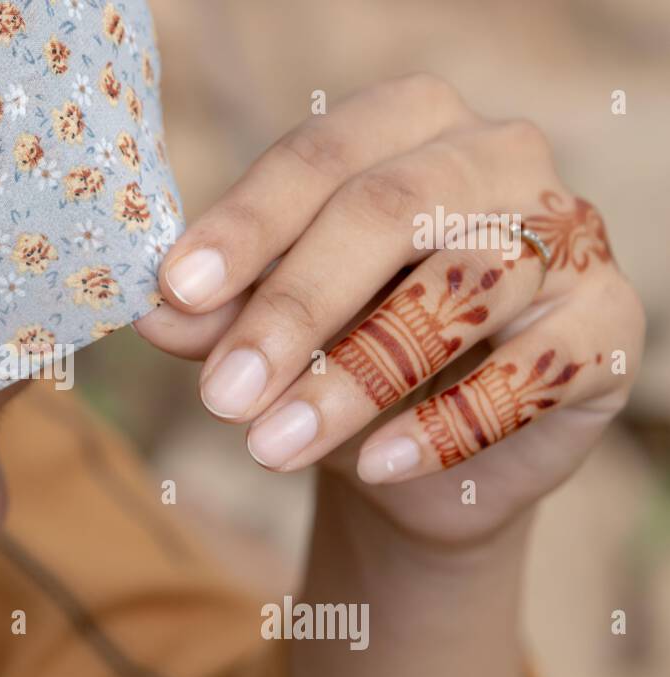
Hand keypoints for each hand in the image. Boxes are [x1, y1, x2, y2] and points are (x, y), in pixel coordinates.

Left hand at [136, 74, 645, 543]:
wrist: (425, 446)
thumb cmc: (338, 353)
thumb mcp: (270, 329)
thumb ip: (220, 312)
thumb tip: (152, 309)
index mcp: (405, 125)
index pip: (319, 157)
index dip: (244, 226)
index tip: (175, 294)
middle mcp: (495, 156)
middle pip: (388, 211)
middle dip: (292, 309)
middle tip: (222, 398)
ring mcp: (567, 232)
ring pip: (459, 289)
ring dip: (354, 377)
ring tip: (273, 448)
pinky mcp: (609, 320)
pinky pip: (537, 367)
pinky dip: (449, 422)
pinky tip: (375, 465)